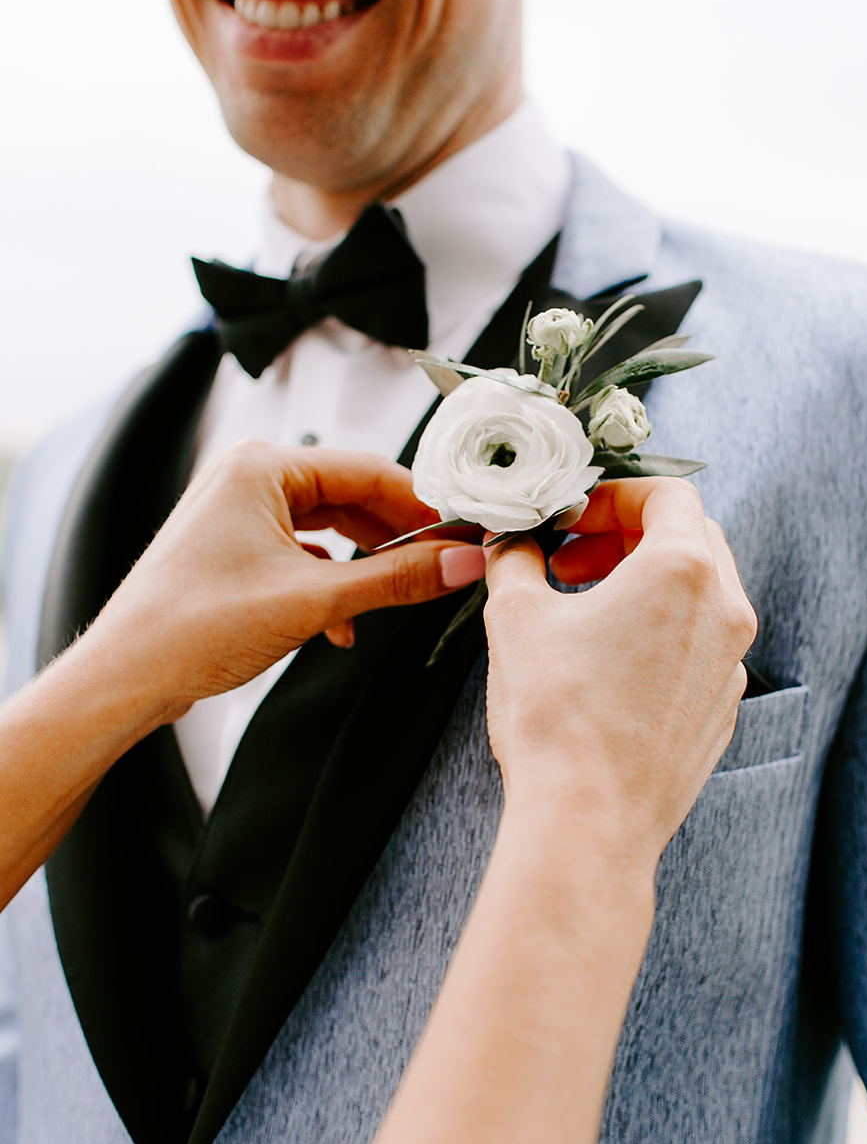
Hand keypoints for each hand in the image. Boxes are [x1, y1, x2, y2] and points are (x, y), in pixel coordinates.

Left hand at [84, 441, 485, 720]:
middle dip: (397, 535)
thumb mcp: (313, 601)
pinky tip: (346, 623)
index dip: (422, 504)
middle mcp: (246, 478)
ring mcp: (237, 514)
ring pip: (329, 526)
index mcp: (260, 467)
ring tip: (403, 591)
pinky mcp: (233, 549)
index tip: (462, 531)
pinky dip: (331, 582)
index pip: (367, 470)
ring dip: (366, 563)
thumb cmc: (190, 627)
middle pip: (350, 495)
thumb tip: (459, 562)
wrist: (126, 677)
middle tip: (445, 562)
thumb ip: (395, 579)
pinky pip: (302, 552)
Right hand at [483, 478, 754, 877]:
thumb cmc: (558, 718)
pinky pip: (700, 649)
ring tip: (586, 611)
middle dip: (629, 537)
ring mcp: (730, 665)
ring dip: (647, 586)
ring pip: (701, 596)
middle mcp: (725, 611)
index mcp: (684, 570)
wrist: (589, 821)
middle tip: (573, 560)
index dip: (614, 495)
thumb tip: (513, 546)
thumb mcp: (515, 617)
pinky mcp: (722, 710)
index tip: (574, 517)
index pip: (668, 494)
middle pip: (692, 539)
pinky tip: (610, 664)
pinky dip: (663, 635)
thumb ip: (516, 561)